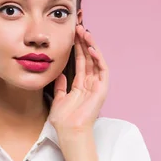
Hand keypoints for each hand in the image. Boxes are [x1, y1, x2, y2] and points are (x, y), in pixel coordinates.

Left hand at [49, 25, 108, 160]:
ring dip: (91, 46)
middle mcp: (90, 84)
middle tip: (78, 28)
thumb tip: (59, 73)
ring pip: (96, 61)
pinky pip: (102, 70)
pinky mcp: (102, 89)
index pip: (79, 62)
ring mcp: (97, 86)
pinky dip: (98, 59)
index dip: (76, 48)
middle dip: (83, 42)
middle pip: (88, 58)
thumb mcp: (58, 99)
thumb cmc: (63, 121)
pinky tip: (91, 48)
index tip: (71, 35)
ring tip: (85, 33)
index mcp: (80, 85)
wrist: (69, 132)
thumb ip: (60, 86)